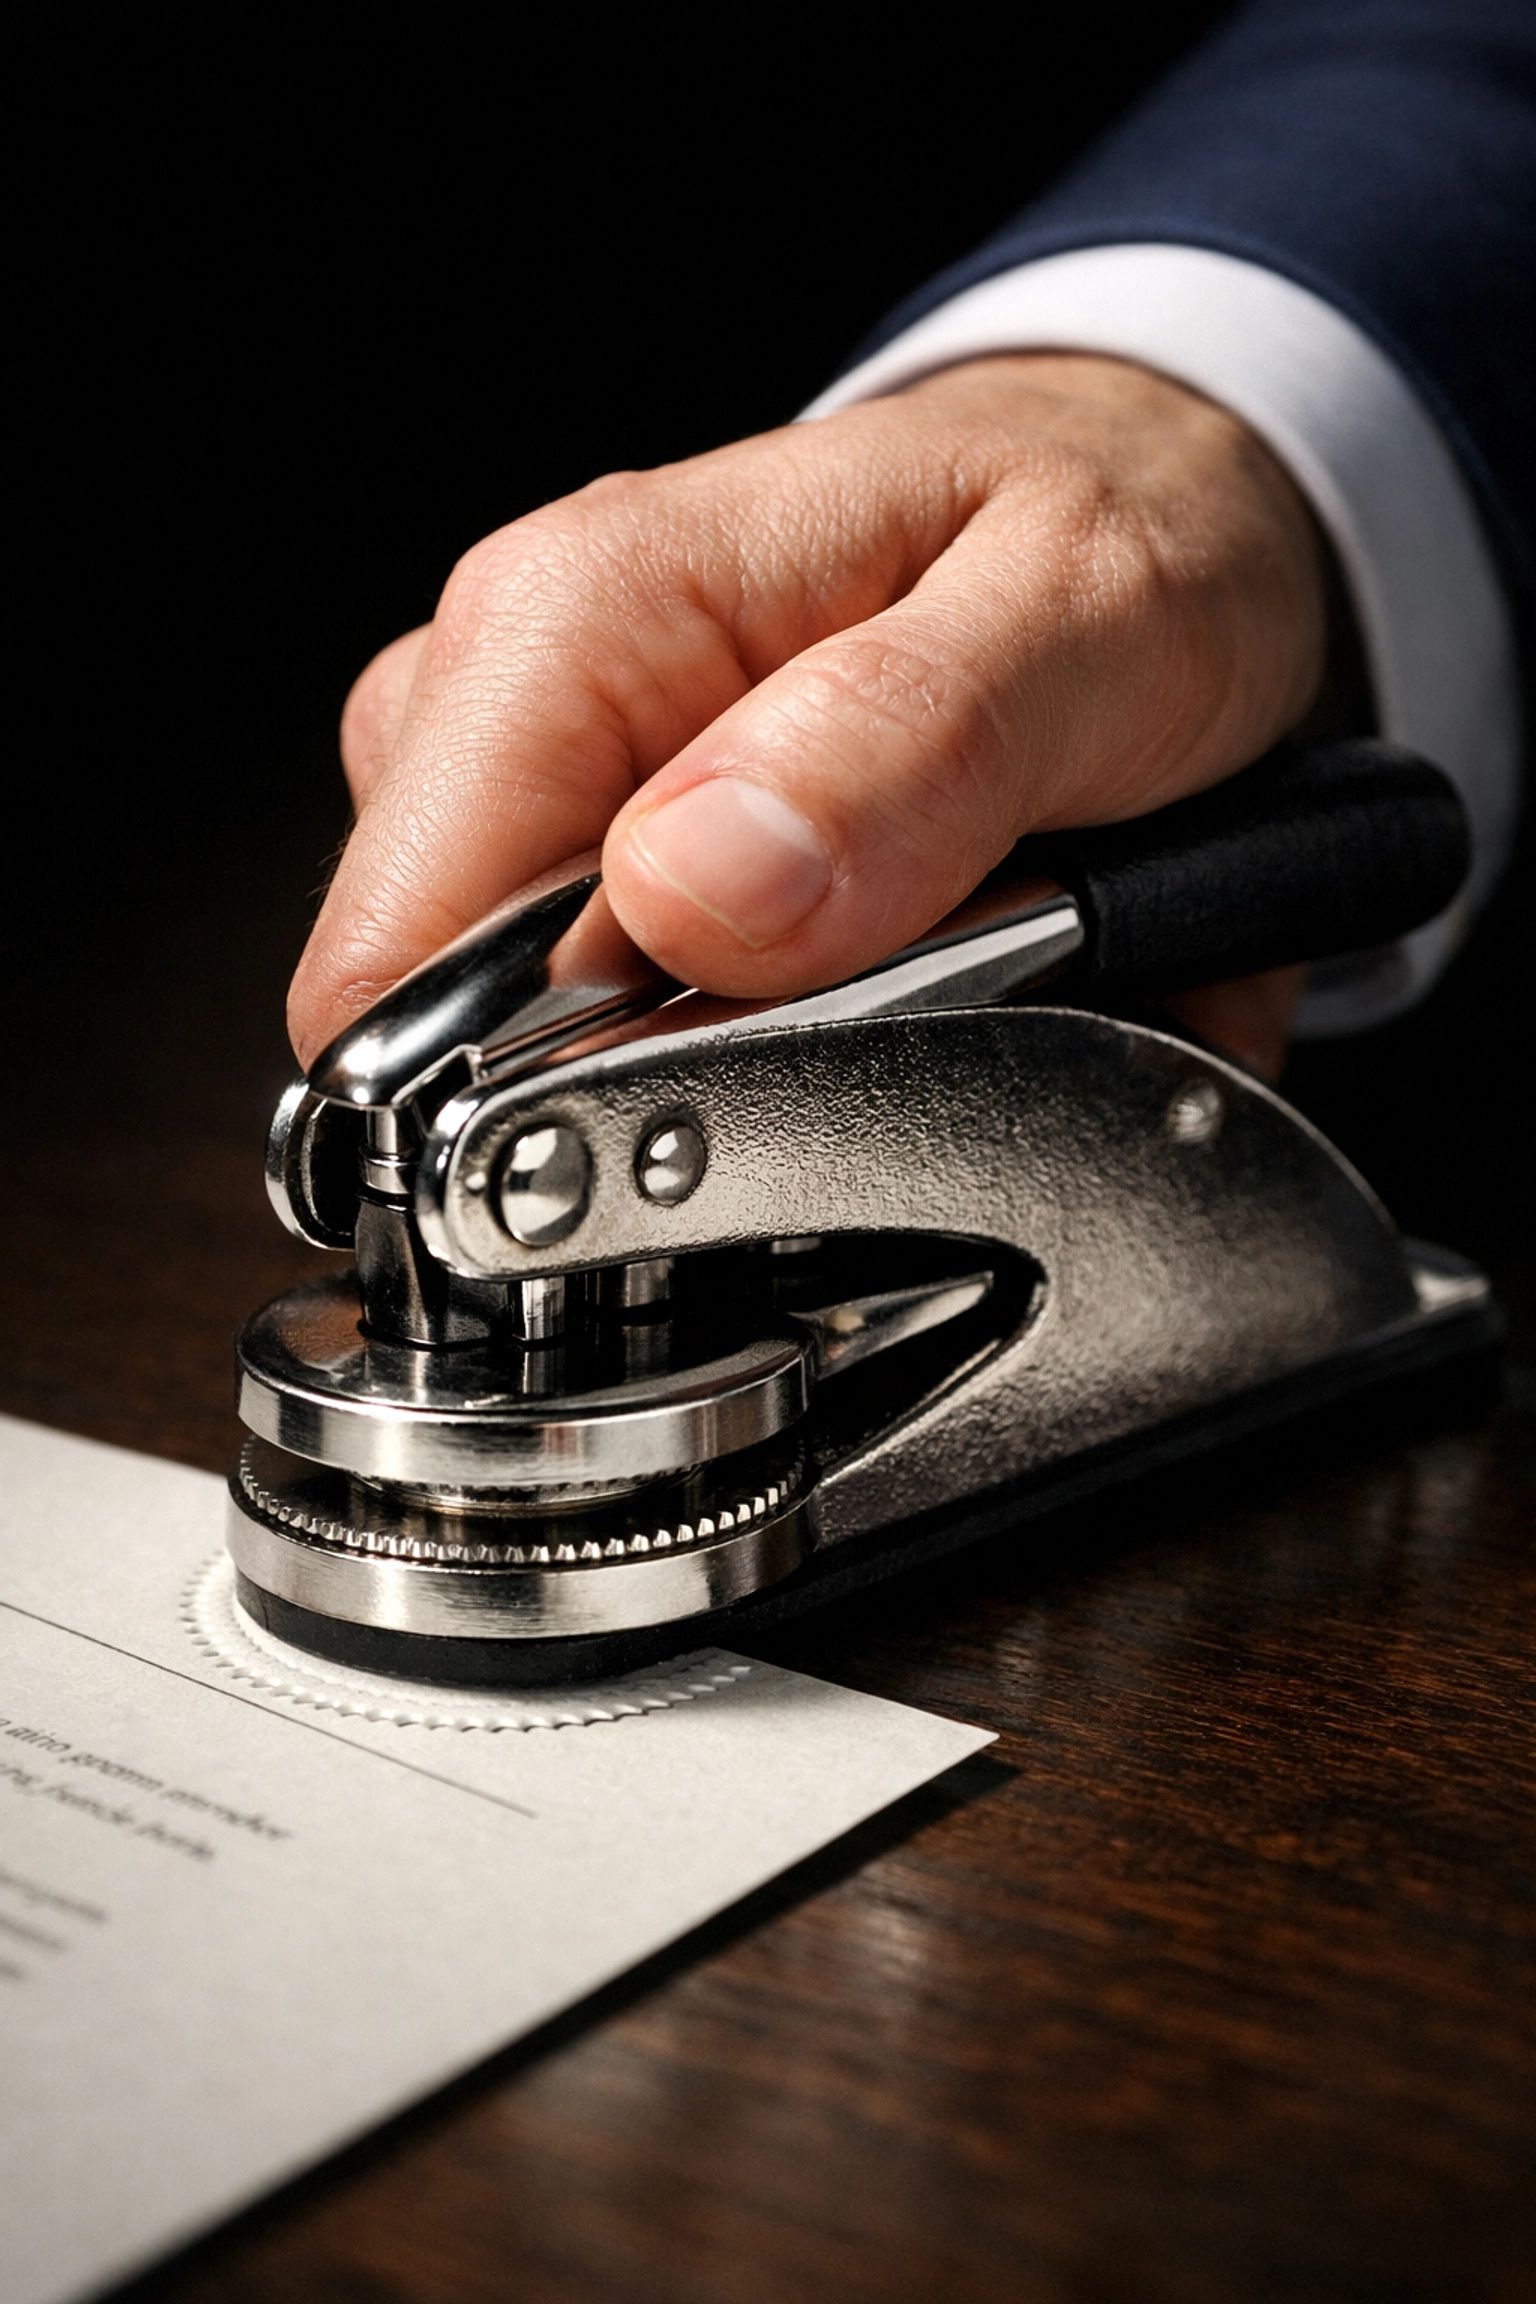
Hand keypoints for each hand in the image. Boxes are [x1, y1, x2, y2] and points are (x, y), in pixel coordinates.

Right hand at [289, 354, 1326, 1080]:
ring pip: (537, 1054)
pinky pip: (617, 1027)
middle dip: (670, 1090)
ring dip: (729, 1071)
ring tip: (912, 958)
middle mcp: (517, 695)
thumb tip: (689, 894)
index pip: (396, 961)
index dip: (531, 1114)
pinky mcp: (597, 856)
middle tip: (893, 1002)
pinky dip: (754, 1044)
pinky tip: (868, 964)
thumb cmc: (1117, 526)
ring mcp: (547, 786)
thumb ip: (906, 749)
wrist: (1158, 501)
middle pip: (457, 1035)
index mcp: (577, 613)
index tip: (732, 1139)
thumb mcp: (1092, 616)